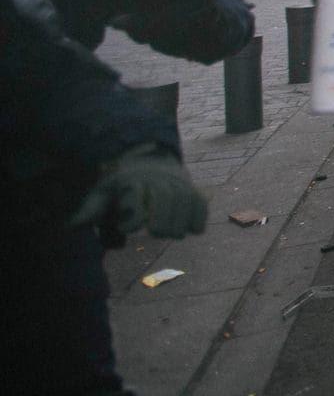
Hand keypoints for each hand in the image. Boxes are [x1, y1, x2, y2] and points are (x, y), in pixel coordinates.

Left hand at [71, 145, 208, 237]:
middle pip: (167, 196)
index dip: (132, 216)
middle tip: (157, 233)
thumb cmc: (121, 185)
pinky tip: (194, 230)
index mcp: (132, 180)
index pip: (136, 197)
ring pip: (187, 200)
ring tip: (174, 234)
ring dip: (182, 221)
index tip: (124, 227)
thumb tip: (68, 227)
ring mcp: (178, 184)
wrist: (148, 161)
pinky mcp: (193, 191)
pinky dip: (200, 217)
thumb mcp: (102, 193)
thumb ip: (90, 211)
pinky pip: (201, 203)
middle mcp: (158, 179)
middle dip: (164, 218)